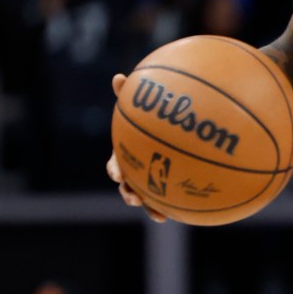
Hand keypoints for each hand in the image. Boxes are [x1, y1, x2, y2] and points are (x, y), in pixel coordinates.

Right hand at [106, 73, 166, 222]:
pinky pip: (166, 201)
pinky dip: (167, 208)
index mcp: (127, 154)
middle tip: (133, 195)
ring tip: (154, 211)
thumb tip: (119, 76)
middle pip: (128, 186)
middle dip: (128, 192)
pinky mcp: (167, 188)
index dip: (115, 170)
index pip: (115, 165)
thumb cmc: (153, 117)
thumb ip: (130, 95)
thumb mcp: (141, 106)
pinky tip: (174, 216)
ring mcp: (151, 180)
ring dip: (146, 205)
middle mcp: (136, 170)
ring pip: (145, 197)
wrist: (177, 134)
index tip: (119, 173)